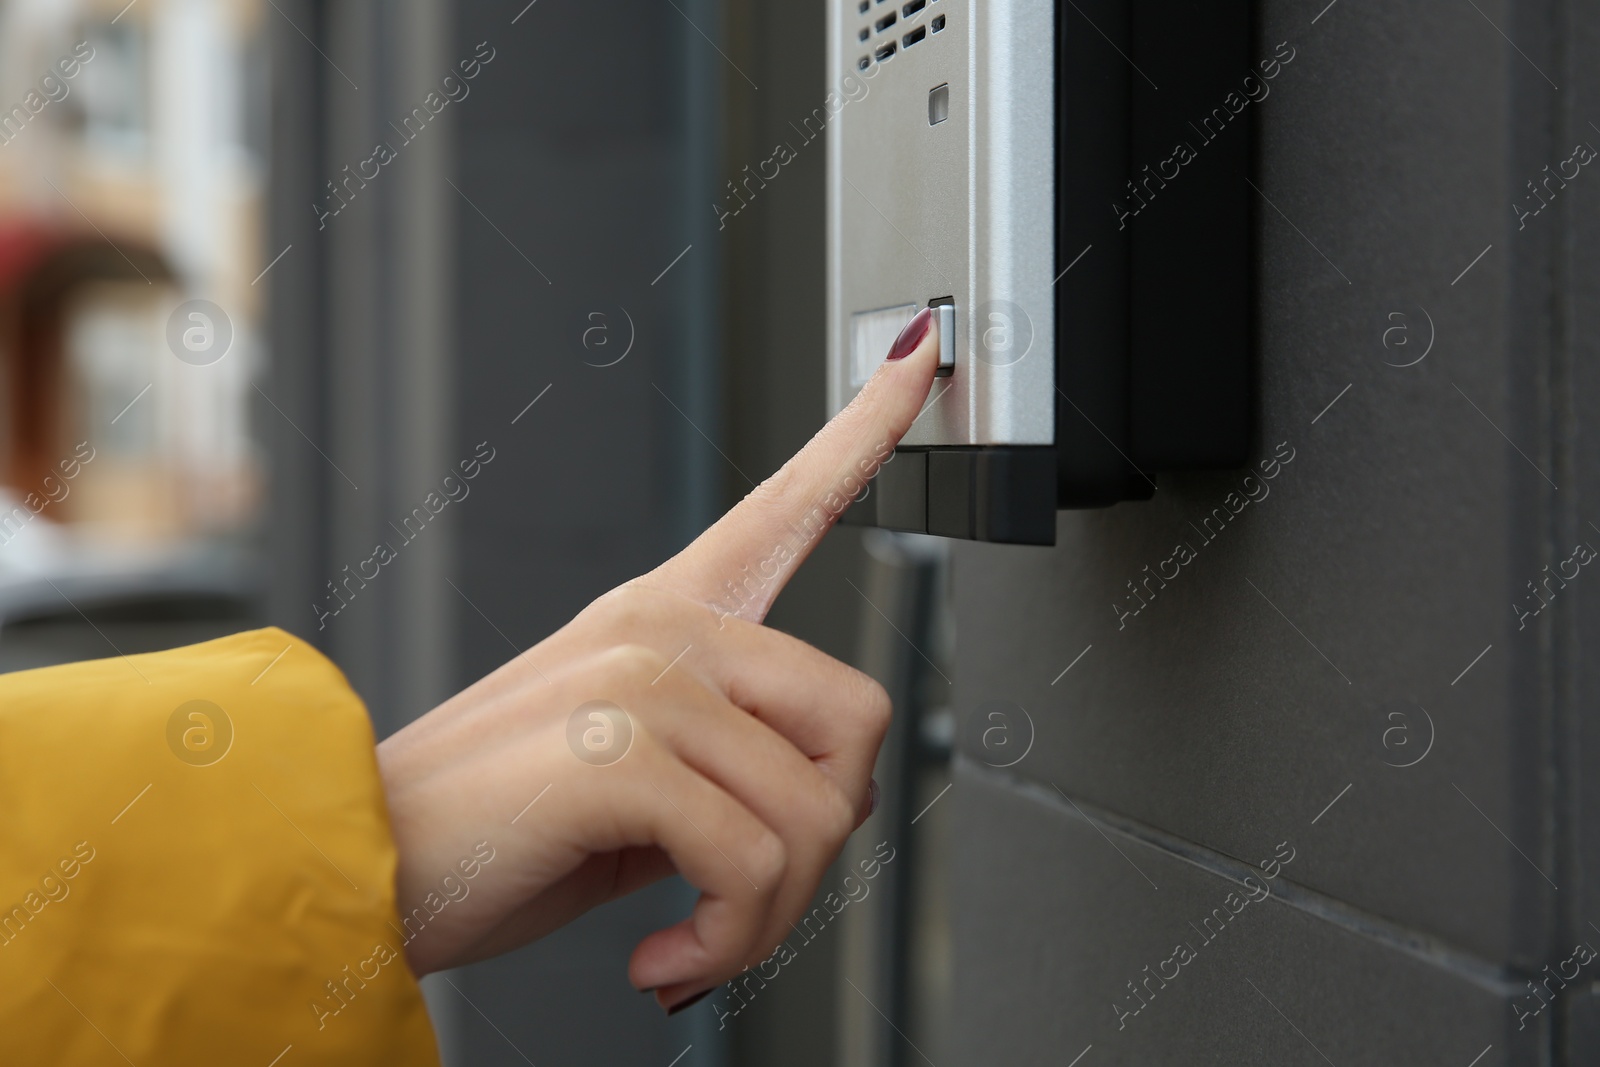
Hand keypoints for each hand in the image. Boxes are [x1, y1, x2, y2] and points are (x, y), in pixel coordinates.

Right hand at [375, 310, 940, 1010]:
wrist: (361, 869)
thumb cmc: (494, 831)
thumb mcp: (636, 785)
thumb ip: (735, 762)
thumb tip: (843, 798)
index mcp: (664, 614)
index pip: (787, 503)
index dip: (868, 426)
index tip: (922, 346)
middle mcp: (661, 624)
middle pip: (861, 718)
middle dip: (824, 838)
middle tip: (744, 891)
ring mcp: (641, 672)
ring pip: (817, 813)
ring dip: (767, 915)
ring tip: (692, 935)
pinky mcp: (619, 745)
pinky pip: (753, 864)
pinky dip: (726, 940)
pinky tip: (662, 957)